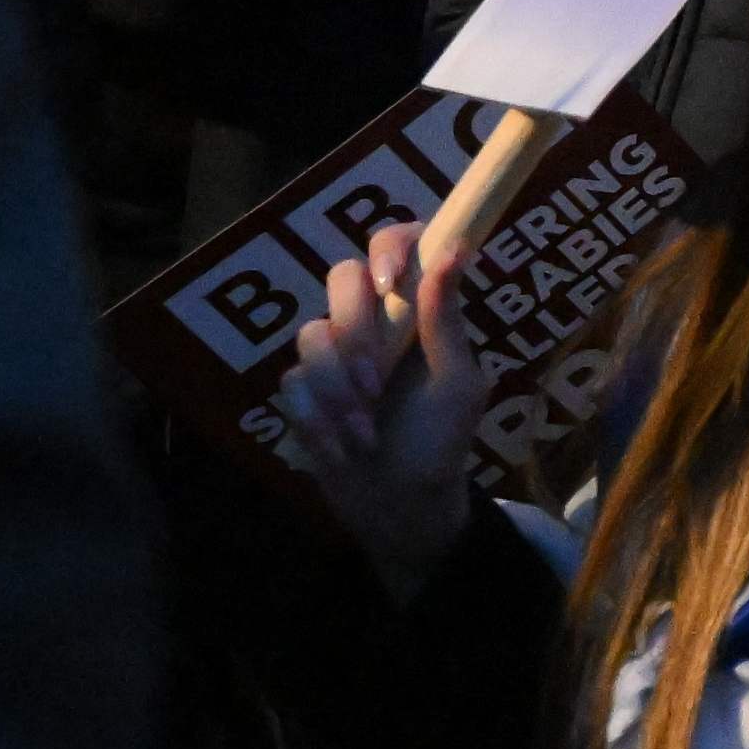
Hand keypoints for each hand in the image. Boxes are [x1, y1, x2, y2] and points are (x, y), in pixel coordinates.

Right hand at [275, 220, 491, 601]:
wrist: (401, 505)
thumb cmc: (441, 440)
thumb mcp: (458, 384)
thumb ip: (447, 322)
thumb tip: (457, 249)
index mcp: (416, 309)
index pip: (396, 244)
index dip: (389, 245)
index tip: (391, 282)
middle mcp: (372, 320)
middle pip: (341, 277)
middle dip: (354, 330)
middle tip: (375, 380)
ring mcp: (332, 354)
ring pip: (311, 335)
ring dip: (338, 390)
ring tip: (366, 431)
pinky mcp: (302, 391)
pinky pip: (291, 383)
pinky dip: (319, 419)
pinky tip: (344, 448)